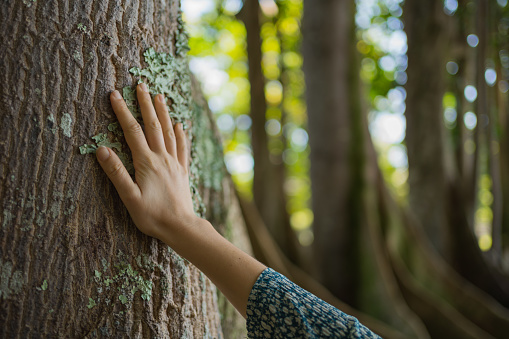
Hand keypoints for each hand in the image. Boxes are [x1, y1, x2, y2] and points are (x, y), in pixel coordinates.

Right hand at [96, 83, 196, 240]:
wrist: (181, 226)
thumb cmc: (152, 216)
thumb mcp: (129, 197)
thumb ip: (116, 173)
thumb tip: (101, 149)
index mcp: (147, 162)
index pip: (132, 131)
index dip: (122, 111)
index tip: (114, 94)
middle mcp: (162, 158)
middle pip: (153, 125)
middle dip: (145, 104)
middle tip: (140, 85)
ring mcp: (175, 163)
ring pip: (169, 132)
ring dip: (163, 113)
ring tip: (159, 96)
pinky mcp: (183, 171)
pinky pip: (182, 147)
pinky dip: (180, 133)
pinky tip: (179, 125)